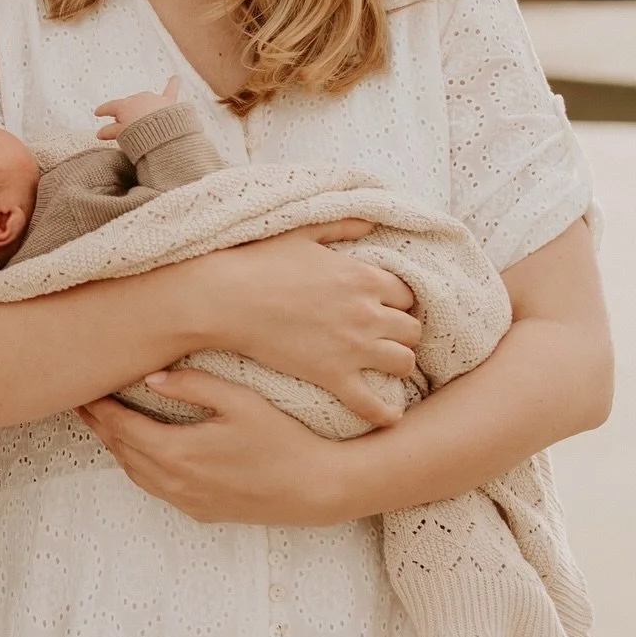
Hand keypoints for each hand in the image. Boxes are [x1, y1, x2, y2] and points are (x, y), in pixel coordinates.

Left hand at [77, 369, 353, 525]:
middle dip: (99, 425)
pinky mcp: (202, 512)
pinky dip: (138, 467)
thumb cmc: (282, 439)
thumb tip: (150, 377)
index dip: (99, 407)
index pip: (122, 427)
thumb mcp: (240, 401)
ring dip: (116, 447)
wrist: (316, 490)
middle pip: (122, 450)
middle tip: (83, 399)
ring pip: (135, 473)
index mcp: (178, 452)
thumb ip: (194, 385)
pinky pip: (155, 489)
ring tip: (103, 423)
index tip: (84, 386)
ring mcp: (188, 502)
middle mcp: (175, 482)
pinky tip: (139, 452)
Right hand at [96, 77, 178, 138]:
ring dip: (142, 107)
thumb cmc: (139, 135)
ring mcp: (154, 99)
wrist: (163, 134)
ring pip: (145, 100)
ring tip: (141, 118)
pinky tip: (176, 77)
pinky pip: (171, 90)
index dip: (103, 111)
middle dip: (126, 113)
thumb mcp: (122, 135)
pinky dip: (173, 84)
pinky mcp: (169, 103)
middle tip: (123, 125)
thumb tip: (99, 133)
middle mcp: (138, 98)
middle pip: (129, 105)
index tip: (97, 113)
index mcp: (124, 106)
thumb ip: (110, 132)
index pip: (110, 107)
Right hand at [188, 221, 420, 425]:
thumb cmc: (260, 262)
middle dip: (402, 331)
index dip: (396, 301)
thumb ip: (341, 225)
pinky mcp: (333, 375)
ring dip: (397, 362)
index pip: (406, 294)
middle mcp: (366, 312)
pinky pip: (372, 403)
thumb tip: (370, 221)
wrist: (226, 298)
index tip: (384, 306)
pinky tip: (390, 415)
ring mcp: (352, 347)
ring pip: (404, 362)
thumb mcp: (303, 233)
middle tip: (384, 334)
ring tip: (384, 363)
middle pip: (412, 329)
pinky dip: (385, 412)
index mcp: (362, 276)